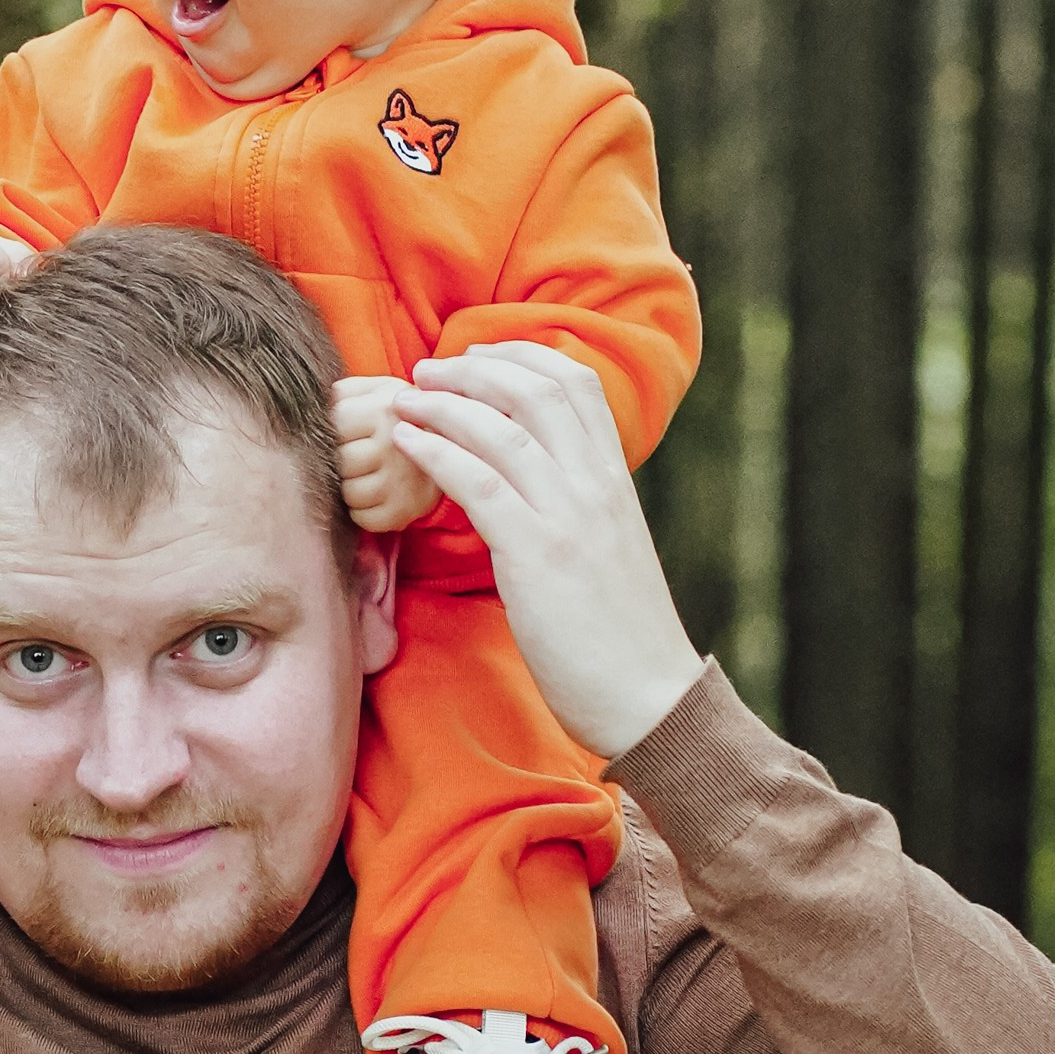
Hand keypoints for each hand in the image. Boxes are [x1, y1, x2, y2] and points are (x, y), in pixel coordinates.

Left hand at [330, 374, 439, 534]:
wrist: (451, 448)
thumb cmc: (400, 417)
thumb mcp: (377, 390)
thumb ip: (343, 390)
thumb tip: (313, 402)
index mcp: (384, 409)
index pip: (334, 423)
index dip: (336, 428)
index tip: (351, 430)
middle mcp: (393, 446)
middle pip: (340, 462)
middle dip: (344, 459)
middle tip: (362, 453)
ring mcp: (400, 483)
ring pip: (349, 492)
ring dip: (352, 485)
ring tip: (370, 473)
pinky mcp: (402, 512)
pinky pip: (362, 518)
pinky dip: (363, 510)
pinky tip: (377, 494)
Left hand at [388, 345, 706, 759]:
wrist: (648, 697)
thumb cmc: (618, 635)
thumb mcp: (607, 549)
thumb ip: (577, 506)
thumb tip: (534, 483)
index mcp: (615, 480)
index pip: (577, 385)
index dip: (523, 357)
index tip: (478, 356)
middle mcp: (596, 486)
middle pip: (537, 389)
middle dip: (476, 367)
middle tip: (429, 369)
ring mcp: (568, 516)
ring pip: (502, 428)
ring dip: (446, 403)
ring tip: (406, 397)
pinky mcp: (537, 554)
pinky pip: (478, 482)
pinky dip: (436, 452)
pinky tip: (407, 441)